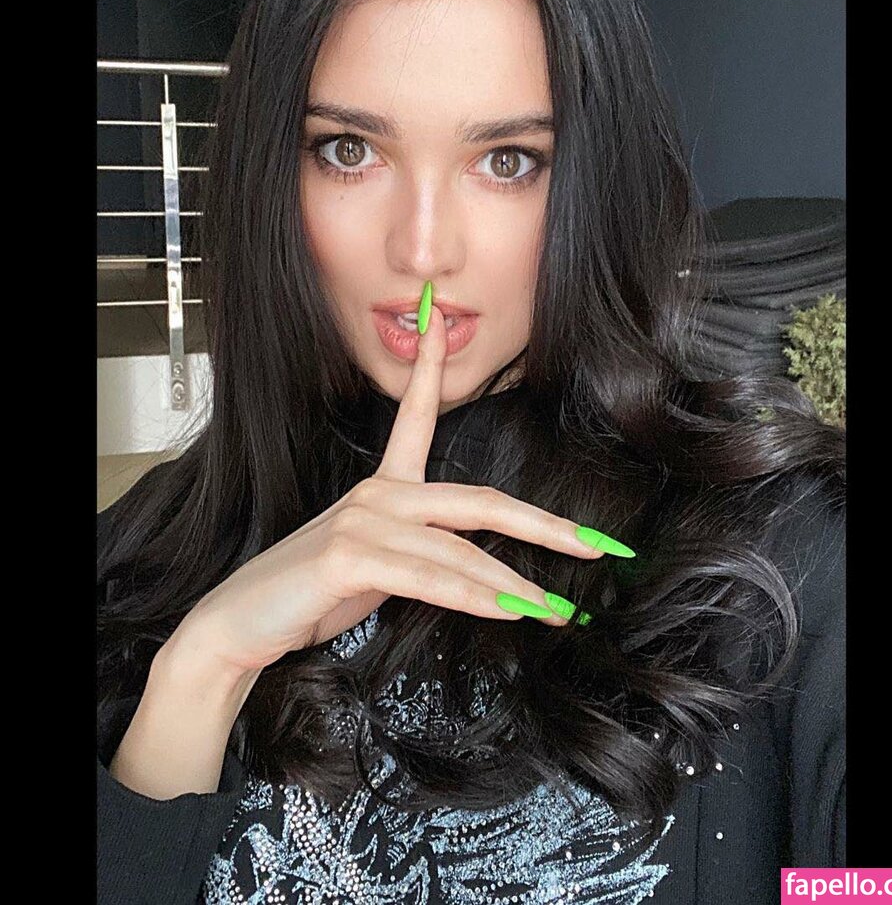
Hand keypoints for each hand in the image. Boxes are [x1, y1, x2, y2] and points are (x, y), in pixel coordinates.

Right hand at [173, 302, 604, 675]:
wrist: (241, 624)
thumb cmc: (310, 592)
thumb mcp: (377, 567)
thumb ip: (425, 556)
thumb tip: (485, 576)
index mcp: (383, 485)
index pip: (416, 415)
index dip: (436, 368)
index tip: (443, 319)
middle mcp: (377, 492)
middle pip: (479, 500)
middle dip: (544, 525)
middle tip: (597, 545)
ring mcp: (363, 519)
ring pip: (461, 549)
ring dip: (515, 585)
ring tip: (556, 610)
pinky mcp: (349, 554)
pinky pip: (430, 576)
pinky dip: (474, 596)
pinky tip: (509, 611)